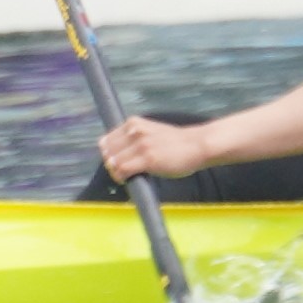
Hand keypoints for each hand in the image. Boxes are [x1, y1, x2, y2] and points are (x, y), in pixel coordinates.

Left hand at [100, 116, 215, 183]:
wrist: (197, 145)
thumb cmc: (176, 142)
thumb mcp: (150, 131)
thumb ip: (133, 138)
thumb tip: (116, 155)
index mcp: (133, 123)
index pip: (106, 140)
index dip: (108, 154)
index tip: (115, 162)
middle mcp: (134, 131)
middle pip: (108, 152)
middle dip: (111, 164)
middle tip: (121, 172)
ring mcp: (141, 144)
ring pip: (113, 162)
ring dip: (116, 173)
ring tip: (126, 177)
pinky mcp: (147, 158)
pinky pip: (122, 170)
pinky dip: (121, 178)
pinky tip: (129, 180)